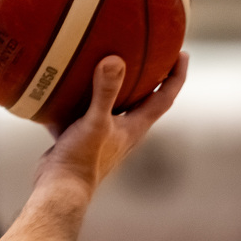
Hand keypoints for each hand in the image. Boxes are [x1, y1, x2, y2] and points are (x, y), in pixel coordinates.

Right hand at [37, 52, 188, 193]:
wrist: (58, 189)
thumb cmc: (82, 161)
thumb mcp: (95, 123)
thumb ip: (105, 92)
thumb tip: (114, 59)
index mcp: (135, 127)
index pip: (164, 97)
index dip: (176, 75)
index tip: (182, 53)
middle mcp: (123, 131)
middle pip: (143, 100)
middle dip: (148, 76)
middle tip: (148, 51)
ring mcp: (102, 136)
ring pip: (112, 105)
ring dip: (112, 86)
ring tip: (105, 60)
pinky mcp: (81, 139)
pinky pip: (81, 112)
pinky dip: (76, 98)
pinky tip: (61, 85)